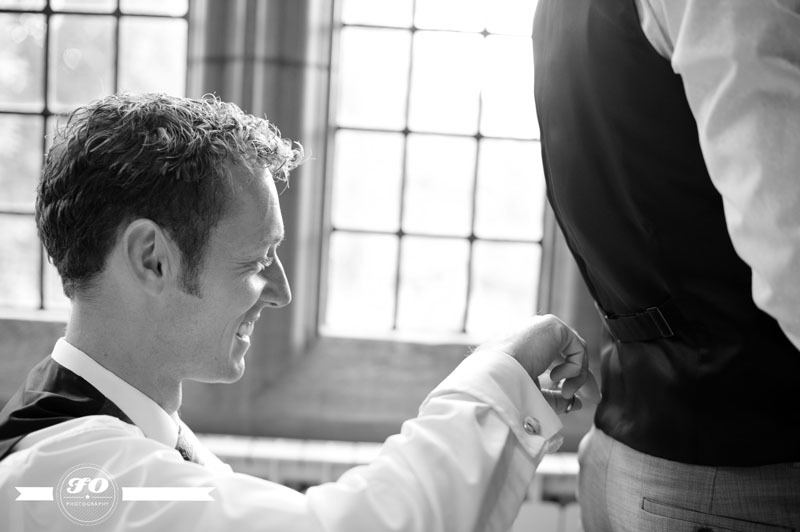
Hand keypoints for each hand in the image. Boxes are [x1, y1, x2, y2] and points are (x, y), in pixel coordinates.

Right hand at [475, 314, 600, 413]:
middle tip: (592, 398)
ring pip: (574, 351)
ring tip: (566, 393)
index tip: (574, 398)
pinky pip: (576, 348)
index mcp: (522, 348)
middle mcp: (532, 335)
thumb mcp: (533, 396)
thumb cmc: (505, 389)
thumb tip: (576, 403)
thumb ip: (554, 398)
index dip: (568, 378)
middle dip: (582, 377)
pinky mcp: (552, 325)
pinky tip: (559, 379)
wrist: (494, 377)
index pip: (552, 358)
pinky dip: (575, 368)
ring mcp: (541, 327)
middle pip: (568, 353)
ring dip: (576, 377)